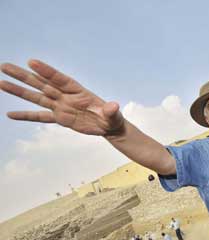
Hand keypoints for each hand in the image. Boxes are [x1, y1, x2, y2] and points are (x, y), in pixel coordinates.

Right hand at [1, 60, 124, 135]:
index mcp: (78, 91)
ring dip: (19, 91)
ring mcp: (61, 106)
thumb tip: (114, 106)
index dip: (46, 71)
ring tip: (1, 83)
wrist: (108, 126)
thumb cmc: (112, 117)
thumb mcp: (113, 115)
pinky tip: (10, 115)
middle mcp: (66, 96)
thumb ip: (111, 110)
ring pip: (37, 97)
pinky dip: (26, 116)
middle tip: (4, 66)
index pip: (59, 79)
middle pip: (42, 84)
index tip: (31, 62)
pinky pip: (40, 117)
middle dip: (24, 76)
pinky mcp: (59, 118)